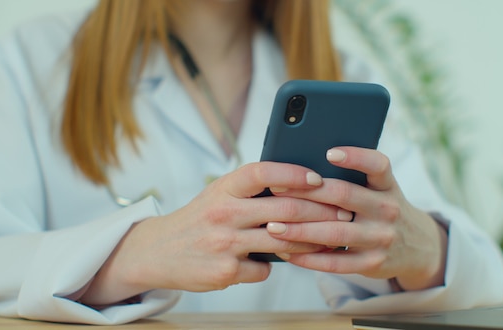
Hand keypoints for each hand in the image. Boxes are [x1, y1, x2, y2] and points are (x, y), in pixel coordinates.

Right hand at [78, 162, 350, 304]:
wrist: (158, 251)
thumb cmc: (200, 218)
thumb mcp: (220, 194)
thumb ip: (253, 190)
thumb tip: (304, 185)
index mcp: (224, 188)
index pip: (263, 172)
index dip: (293, 174)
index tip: (318, 178)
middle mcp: (224, 213)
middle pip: (285, 210)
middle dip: (322, 212)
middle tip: (344, 213)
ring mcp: (224, 244)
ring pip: (283, 243)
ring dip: (312, 242)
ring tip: (331, 239)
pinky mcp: (225, 272)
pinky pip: (265, 269)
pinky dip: (275, 265)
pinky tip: (276, 261)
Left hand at [264, 147, 447, 290]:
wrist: (417, 246)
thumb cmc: (382, 208)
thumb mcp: (380, 189)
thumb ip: (354, 178)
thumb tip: (301, 168)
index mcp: (387, 185)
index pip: (378, 165)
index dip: (355, 157)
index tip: (329, 152)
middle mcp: (387, 209)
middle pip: (345, 196)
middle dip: (307, 193)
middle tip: (276, 190)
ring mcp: (381, 238)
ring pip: (335, 233)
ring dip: (300, 230)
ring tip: (273, 225)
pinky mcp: (372, 263)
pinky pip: (335, 263)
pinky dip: (307, 257)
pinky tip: (286, 251)